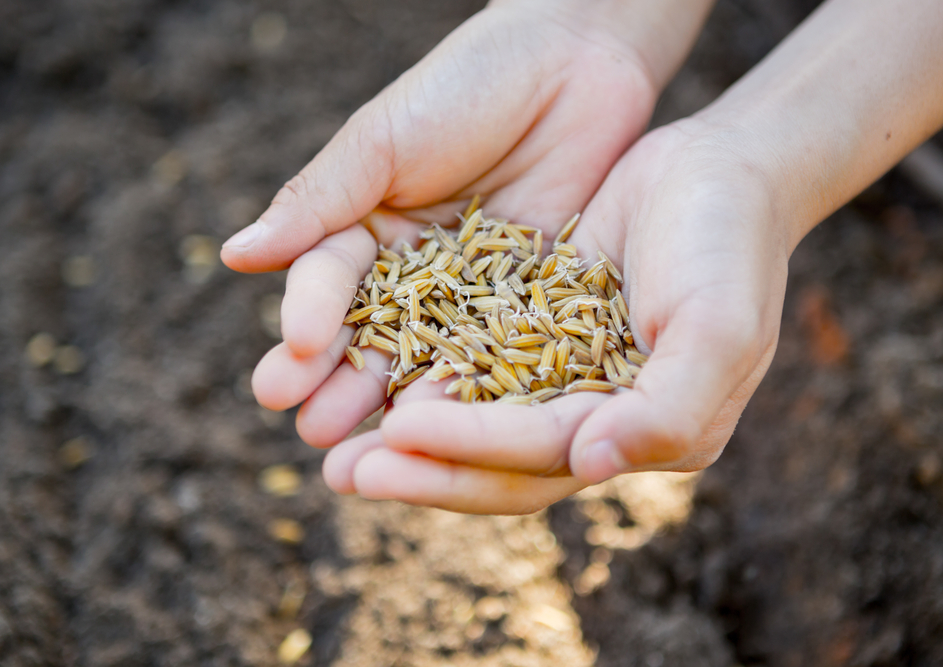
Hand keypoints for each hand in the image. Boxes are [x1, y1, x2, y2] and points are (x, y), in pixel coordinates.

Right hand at [222, 3, 712, 467]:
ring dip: (394, 405)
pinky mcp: (530, 304)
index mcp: (365, 228)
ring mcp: (471, 292)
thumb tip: (234, 255)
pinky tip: (449, 430)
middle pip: (369, 335)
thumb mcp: (384, 141)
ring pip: (428, 357)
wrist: (574, 60)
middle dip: (336, 384)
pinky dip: (473, 391)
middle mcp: (412, 270)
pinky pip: (499, 353)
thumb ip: (318, 202)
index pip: (327, 284)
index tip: (288, 363)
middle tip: (308, 430)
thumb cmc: (466, 85)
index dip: (308, 323)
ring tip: (362, 451)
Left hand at [324, 118, 787, 513]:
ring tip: (324, 432)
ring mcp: (547, 371)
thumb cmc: (730, 248)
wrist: (717, 169)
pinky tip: (355, 358)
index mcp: (630, 434)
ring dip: (397, 427)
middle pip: (489, 455)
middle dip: (417, 467)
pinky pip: (454, 349)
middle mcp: (582, 415)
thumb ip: (668, 409)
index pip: (538, 458)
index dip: (470, 450)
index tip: (398, 434)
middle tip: (337, 472)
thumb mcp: (720, 329)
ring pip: (462, 410)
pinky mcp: (519, 323)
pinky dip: (409, 359)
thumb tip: (588, 465)